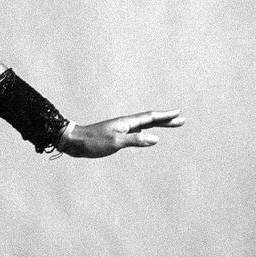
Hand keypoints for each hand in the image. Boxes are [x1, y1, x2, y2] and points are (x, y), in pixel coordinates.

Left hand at [57, 110, 183, 157]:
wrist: (73, 142)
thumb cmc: (92, 142)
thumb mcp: (115, 142)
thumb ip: (135, 141)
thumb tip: (156, 139)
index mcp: (126, 123)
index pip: (150, 117)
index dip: (165, 116)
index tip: (179, 113)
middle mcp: (125, 124)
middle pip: (150, 120)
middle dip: (166, 119)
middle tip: (181, 120)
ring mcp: (121, 129)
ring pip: (144, 125)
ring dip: (157, 125)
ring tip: (169, 125)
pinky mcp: (116, 136)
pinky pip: (137, 132)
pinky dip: (146, 132)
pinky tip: (147, 136)